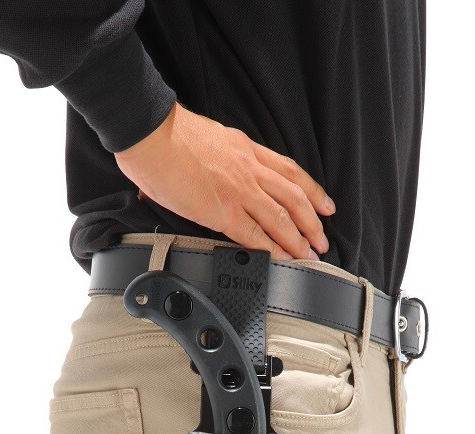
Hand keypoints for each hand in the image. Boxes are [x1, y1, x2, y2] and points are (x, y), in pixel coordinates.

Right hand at [114, 102, 334, 261]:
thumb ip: (216, 160)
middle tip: (323, 239)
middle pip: (294, 196)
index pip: (289, 170)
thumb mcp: (207, 140)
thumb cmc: (167, 135)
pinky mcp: (223, 211)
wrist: (150, 134)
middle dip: (313, 221)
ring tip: (310, 255)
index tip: (324, 204)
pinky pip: (257, 235)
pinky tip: (283, 259)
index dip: (312, 189)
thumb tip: (207, 178)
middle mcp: (249, 168)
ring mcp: (239, 190)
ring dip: (300, 239)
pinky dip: (274, 250)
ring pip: (283, 217)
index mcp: (245, 148)